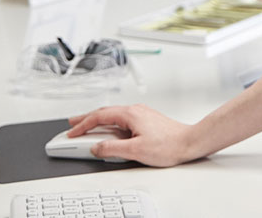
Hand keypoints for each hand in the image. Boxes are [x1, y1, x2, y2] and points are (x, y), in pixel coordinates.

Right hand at [66, 105, 201, 166]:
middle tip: (72, 124)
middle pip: (104, 112)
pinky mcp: (146, 120)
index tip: (71, 132)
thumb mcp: (135, 150)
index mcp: (129, 114)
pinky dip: (109, 123)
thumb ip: (112, 148)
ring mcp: (141, 114)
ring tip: (86, 127)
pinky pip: (121, 119)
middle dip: (86, 118)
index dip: (82, 125)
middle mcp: (135, 110)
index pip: (99, 117)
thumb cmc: (168, 145)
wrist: (189, 142)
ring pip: (113, 115)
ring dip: (97, 120)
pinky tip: (108, 130)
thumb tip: (97, 147)